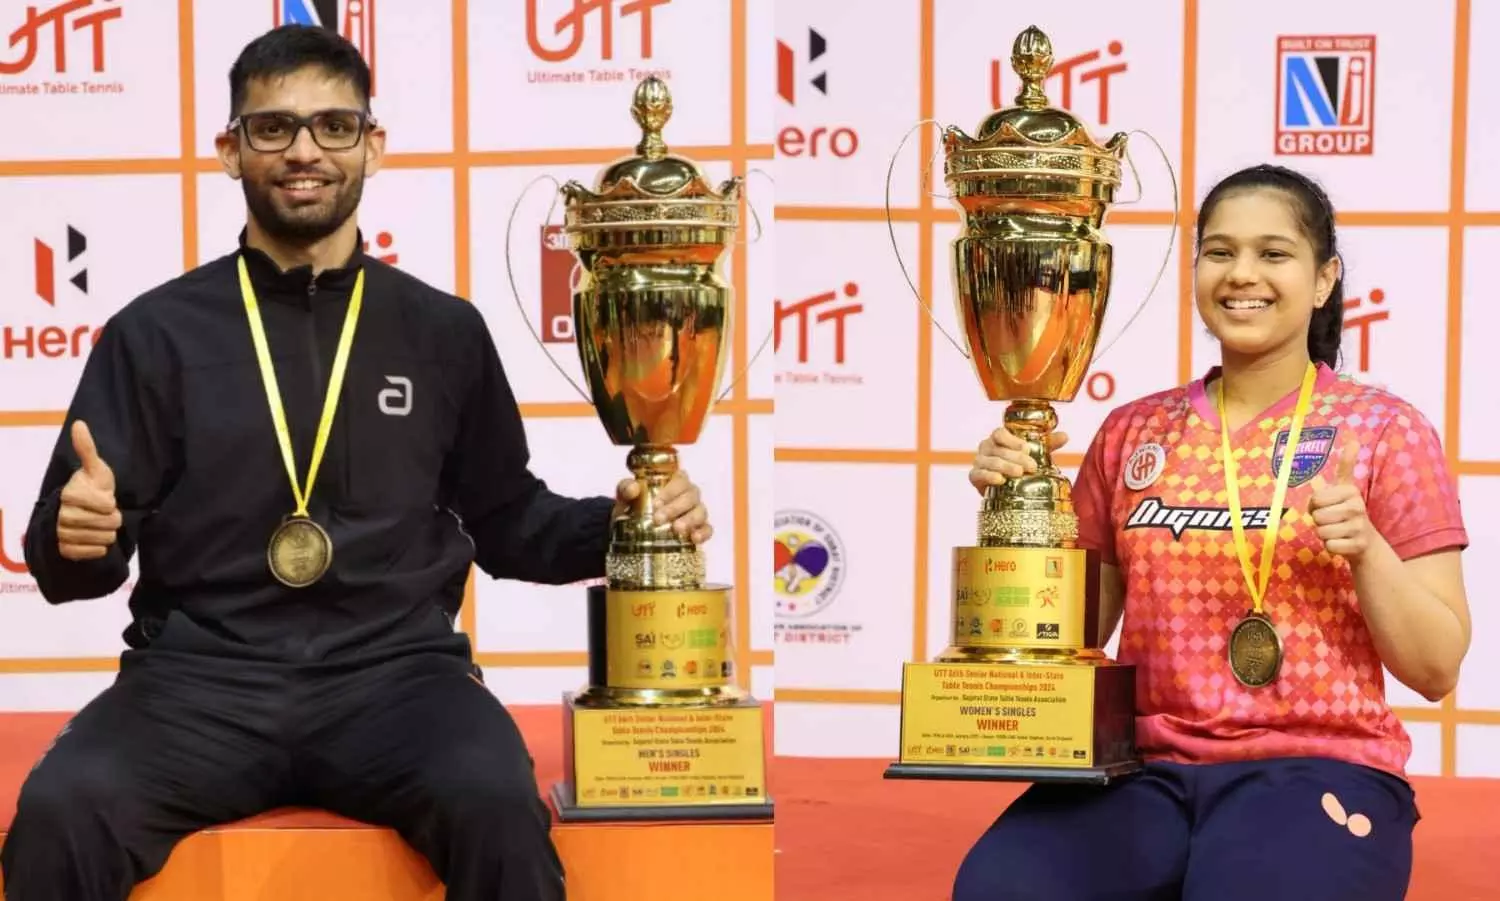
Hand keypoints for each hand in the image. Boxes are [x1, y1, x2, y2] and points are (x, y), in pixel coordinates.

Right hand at [57, 420, 120, 561]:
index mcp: (70, 494)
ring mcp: (62, 533)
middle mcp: (62, 515)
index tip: (104, 498)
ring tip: (99, 524)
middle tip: (104, 513)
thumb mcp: (96, 469)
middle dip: (112, 518)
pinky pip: (94, 553)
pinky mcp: (66, 550)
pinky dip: (99, 548)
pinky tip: (95, 538)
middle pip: (107, 524)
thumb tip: (79, 423)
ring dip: (107, 532)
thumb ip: (88, 449)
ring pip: (103, 539)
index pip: (106, 505)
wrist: (82, 513)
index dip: (111, 503)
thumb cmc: (93, 488)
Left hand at [613, 471, 712, 544]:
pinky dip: (703, 533)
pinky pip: (707, 529)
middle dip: (675, 508)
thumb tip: (633, 488)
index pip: (680, 479)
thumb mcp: (625, 497)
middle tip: (659, 519)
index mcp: (673, 481)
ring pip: (700, 511)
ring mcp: (696, 511)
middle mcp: (688, 494)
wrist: (631, 530)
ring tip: (677, 530)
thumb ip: (626, 489)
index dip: (670, 490)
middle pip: (691, 496)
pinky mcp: (699, 529)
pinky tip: (695, 538)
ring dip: (690, 520)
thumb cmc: (633, 506)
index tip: (656, 503)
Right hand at [969, 427, 1068, 495]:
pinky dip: (989, 476)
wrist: (1006, 490)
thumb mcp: (1036, 454)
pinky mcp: (974, 477)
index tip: (1027, 449)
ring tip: (1019, 473)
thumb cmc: (1020, 466)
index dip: (1012, 440)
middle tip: (1032, 466)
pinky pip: (978, 474)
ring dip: (1005, 467)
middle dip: (1015, 457)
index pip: (999, 433)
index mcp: (999, 439)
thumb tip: (1065, 436)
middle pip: (998, 449)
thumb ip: (1048, 444)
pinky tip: (1000, 480)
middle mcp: (986, 447)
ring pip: (989, 461)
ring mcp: (979, 461)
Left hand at [1308, 443, 1375, 562]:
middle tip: (1332, 521)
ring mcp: (1359, 526)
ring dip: (1324, 534)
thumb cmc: (1346, 511)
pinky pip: (1329, 546)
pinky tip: (1342, 543)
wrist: (1366, 541)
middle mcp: (1357, 506)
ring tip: (1337, 531)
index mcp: (1350, 491)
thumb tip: (1354, 440)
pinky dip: (1331, 547)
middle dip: (1319, 521)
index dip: (1314, 505)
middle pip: (1317, 516)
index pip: (1315, 499)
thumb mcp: (1345, 487)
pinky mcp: (1358, 545)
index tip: (1327, 505)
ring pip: (1321, 531)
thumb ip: (1346, 465)